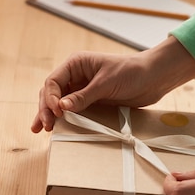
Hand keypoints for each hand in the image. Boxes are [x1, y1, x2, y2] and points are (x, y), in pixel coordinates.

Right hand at [31, 37, 194, 132]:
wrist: (154, 78)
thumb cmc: (132, 72)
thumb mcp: (106, 83)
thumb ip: (83, 96)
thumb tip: (61, 107)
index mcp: (76, 64)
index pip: (54, 81)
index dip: (50, 98)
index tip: (56, 112)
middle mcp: (75, 76)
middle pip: (51, 93)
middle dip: (46, 109)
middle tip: (45, 126)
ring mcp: (81, 89)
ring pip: (58, 103)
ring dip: (49, 114)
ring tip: (40, 129)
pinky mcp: (90, 101)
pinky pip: (72, 110)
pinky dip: (63, 118)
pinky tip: (55, 127)